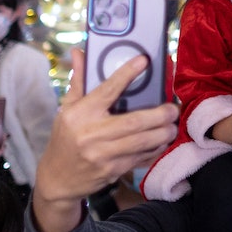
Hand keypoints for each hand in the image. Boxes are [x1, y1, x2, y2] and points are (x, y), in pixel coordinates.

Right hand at [31, 50, 178, 231]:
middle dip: (160, 114)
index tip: (144, 61)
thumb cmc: (65, 138)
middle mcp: (92, 133)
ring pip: (142, 142)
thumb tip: (77, 52)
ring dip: (163, 133)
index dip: (127, 74)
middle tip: (173, 107)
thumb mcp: (67, 108)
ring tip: (173, 125)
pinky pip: (141, 158)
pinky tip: (163, 142)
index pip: (107, 90)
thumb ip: (78, 81)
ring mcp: (103, 155)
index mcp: (81, 114)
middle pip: (134, 122)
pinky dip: (155, 149)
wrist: (57, 179)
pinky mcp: (113, 171)